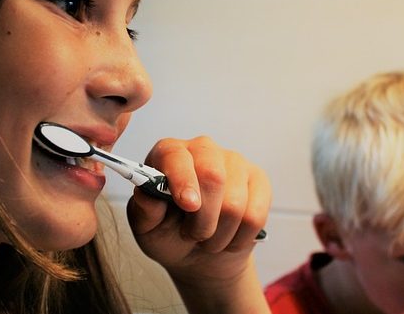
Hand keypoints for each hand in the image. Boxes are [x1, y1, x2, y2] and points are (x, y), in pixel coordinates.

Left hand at [127, 136, 270, 312]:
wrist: (199, 254)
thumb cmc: (168, 234)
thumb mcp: (147, 229)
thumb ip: (144, 211)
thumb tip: (147, 193)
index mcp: (168, 153)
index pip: (176, 156)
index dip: (183, 180)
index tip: (187, 205)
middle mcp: (202, 149)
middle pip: (212, 176)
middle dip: (203, 219)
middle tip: (193, 235)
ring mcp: (234, 162)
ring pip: (235, 203)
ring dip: (219, 234)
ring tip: (208, 239)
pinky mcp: (258, 180)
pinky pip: (255, 214)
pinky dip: (240, 238)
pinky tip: (230, 238)